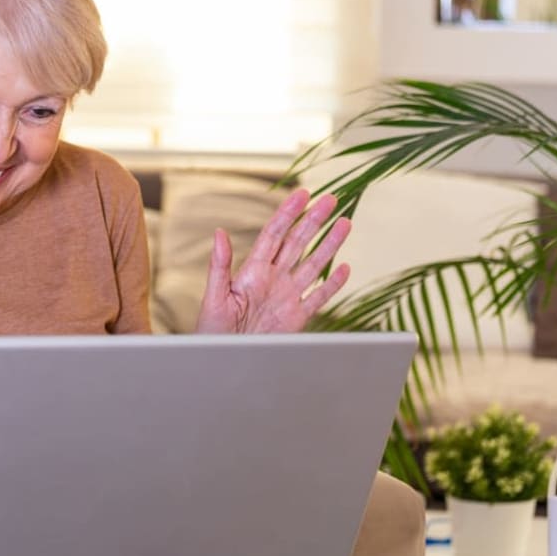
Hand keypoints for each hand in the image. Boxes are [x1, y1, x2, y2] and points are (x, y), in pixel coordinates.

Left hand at [194, 189, 350, 333]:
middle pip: (297, 243)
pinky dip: (332, 285)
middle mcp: (272, 280)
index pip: (274, 234)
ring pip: (313, 265)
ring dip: (329, 245)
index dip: (288, 213)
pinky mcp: (296, 318)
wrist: (221, 362)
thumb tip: (218, 233)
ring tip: (345, 223)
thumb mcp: (214, 296)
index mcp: (251, 271)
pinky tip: (345, 268)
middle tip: (331, 199)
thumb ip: (220, 265)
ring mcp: (286, 298)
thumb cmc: (211, 330)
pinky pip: (318, 298)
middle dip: (314, 221)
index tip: (302, 193)